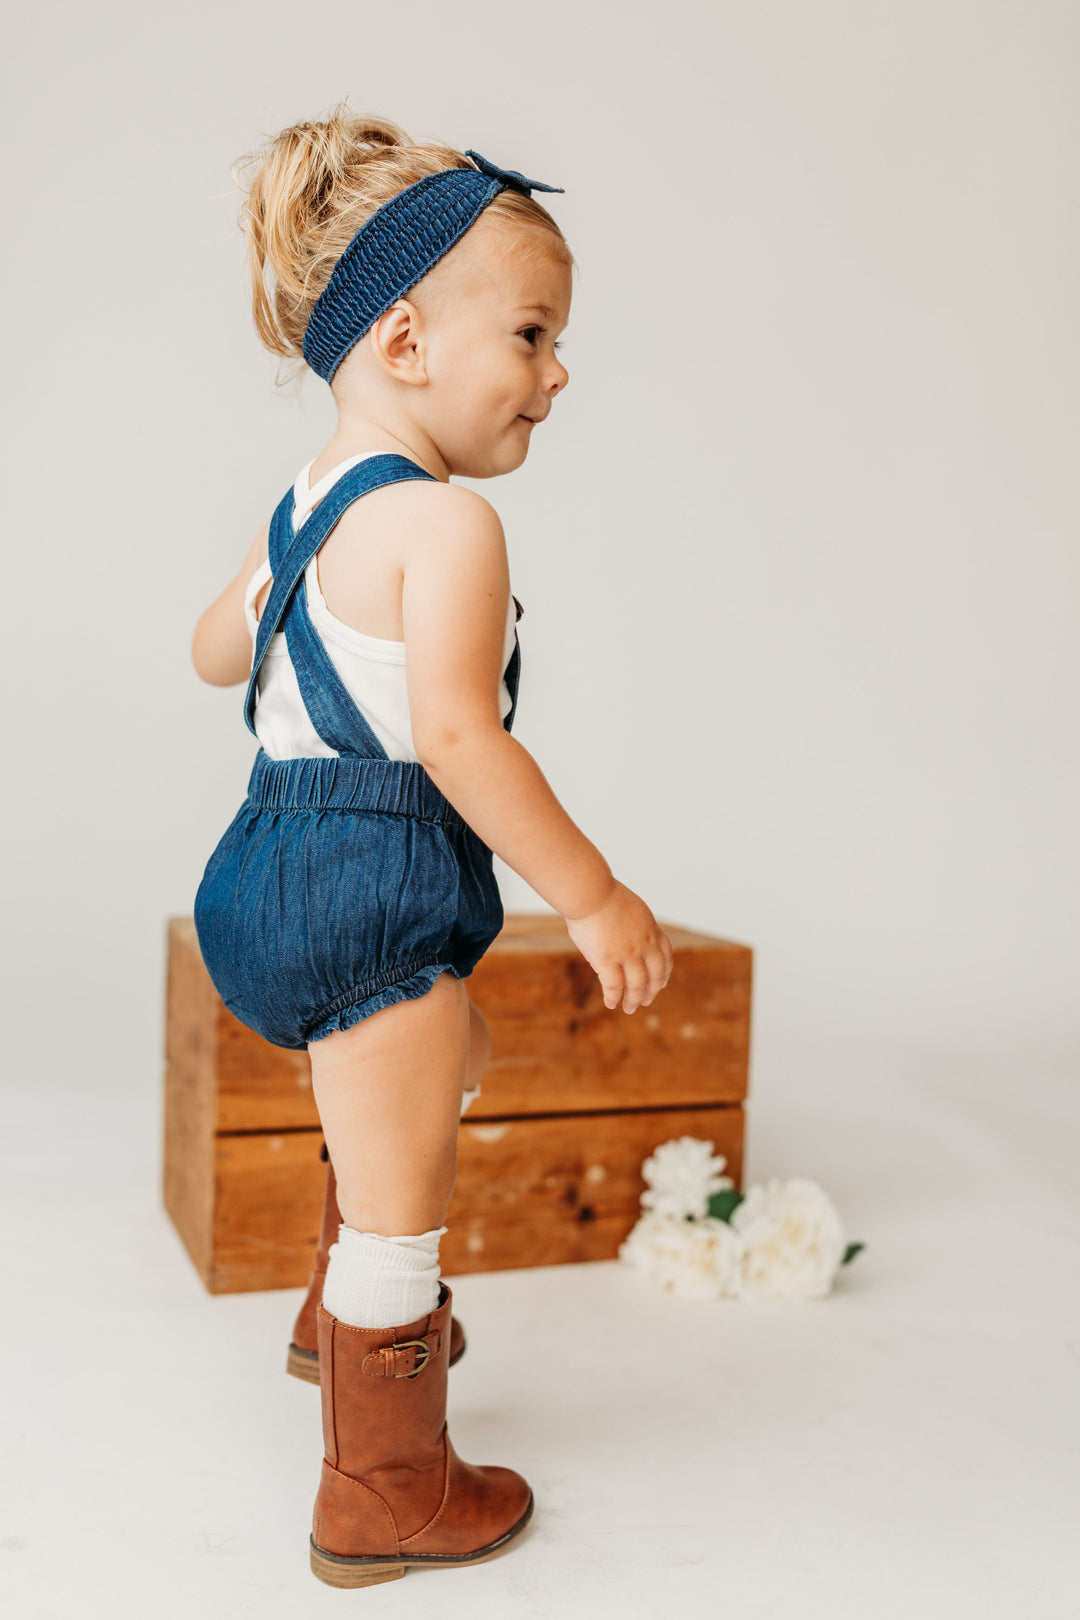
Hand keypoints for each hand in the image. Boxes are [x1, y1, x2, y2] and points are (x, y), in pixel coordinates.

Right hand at [564, 880, 673, 1012]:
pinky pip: (614, 986)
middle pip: (655, 974)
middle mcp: (644, 944)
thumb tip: (623, 942)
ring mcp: (627, 953)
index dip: (664, 972)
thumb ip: (631, 927)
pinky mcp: (608, 960)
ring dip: (634, 999)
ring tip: (629, 1008)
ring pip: (637, 984)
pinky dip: (614, 997)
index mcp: (650, 928)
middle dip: (652, 990)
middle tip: (646, 1001)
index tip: (661, 982)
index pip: (665, 954)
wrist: (590, 891)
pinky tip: (611, 1003)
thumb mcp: (629, 909)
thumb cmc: (601, 894)